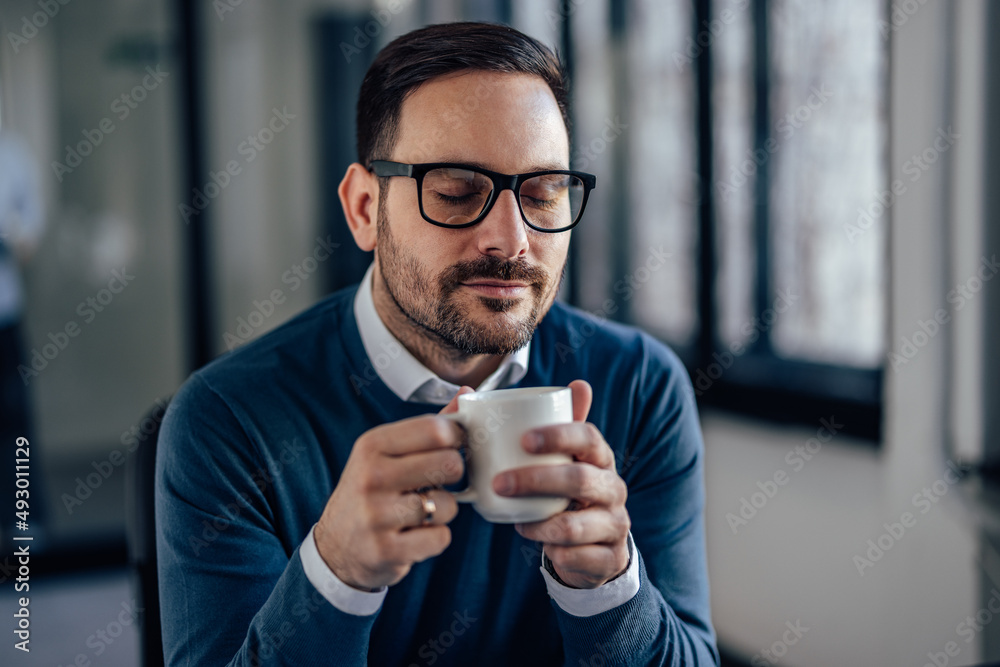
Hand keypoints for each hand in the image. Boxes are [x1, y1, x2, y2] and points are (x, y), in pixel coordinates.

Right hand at [313, 387, 473, 589]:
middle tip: (438, 481)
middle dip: (453, 475)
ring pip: (448, 505)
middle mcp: (371, 476)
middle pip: (449, 464)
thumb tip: (467, 393)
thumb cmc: (372, 492)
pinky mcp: (386, 550)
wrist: (336, 547)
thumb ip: (428, 427)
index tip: (454, 447)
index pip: (436, 429)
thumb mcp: (387, 453)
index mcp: (372, 445)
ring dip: (443, 510)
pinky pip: (440, 537)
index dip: (457, 438)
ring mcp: (377, 515)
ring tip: (422, 511)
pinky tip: (415, 534)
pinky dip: (435, 538)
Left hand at [494, 379, 629, 588]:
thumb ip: (549, 425)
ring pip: (576, 524)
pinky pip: (579, 557)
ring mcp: (615, 523)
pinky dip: (555, 553)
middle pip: (579, 480)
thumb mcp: (562, 459)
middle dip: (536, 480)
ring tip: (516, 522)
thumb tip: (536, 386)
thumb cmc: (567, 493)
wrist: (594, 546)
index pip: (589, 437)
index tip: (523, 439)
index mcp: (601, 457)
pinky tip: (540, 545)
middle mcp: (613, 487)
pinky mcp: (609, 557)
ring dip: (539, 524)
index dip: (558, 436)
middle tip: (500, 483)